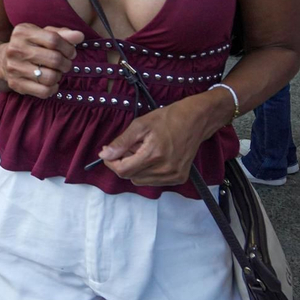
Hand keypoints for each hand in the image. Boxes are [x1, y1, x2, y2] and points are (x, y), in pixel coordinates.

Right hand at [0, 24, 84, 98]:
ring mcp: (14, 68)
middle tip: (65, 64)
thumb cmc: (29, 45)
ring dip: (59, 76)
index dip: (68, 48)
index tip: (71, 52)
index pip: (54, 39)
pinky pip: (43, 91)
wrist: (2, 60)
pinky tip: (51, 83)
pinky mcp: (15, 84)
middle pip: (54, 59)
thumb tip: (79, 36)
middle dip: (66, 63)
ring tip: (56, 73)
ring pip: (50, 77)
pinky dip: (52, 89)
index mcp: (23, 32)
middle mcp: (16, 49)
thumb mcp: (42, 34)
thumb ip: (62, 34)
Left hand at [99, 90, 226, 185]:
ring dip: (137, 168)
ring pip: (141, 180)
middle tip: (132, 146)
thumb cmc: (168, 118)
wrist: (195, 120)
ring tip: (144, 150)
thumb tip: (104, 154)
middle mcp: (164, 169)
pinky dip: (148, 172)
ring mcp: (173, 176)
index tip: (109, 152)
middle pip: (130, 176)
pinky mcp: (179, 178)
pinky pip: (154, 181)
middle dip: (125, 163)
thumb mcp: (140, 125)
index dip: (111, 162)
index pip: (122, 171)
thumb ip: (121, 142)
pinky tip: (155, 157)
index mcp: (153, 155)